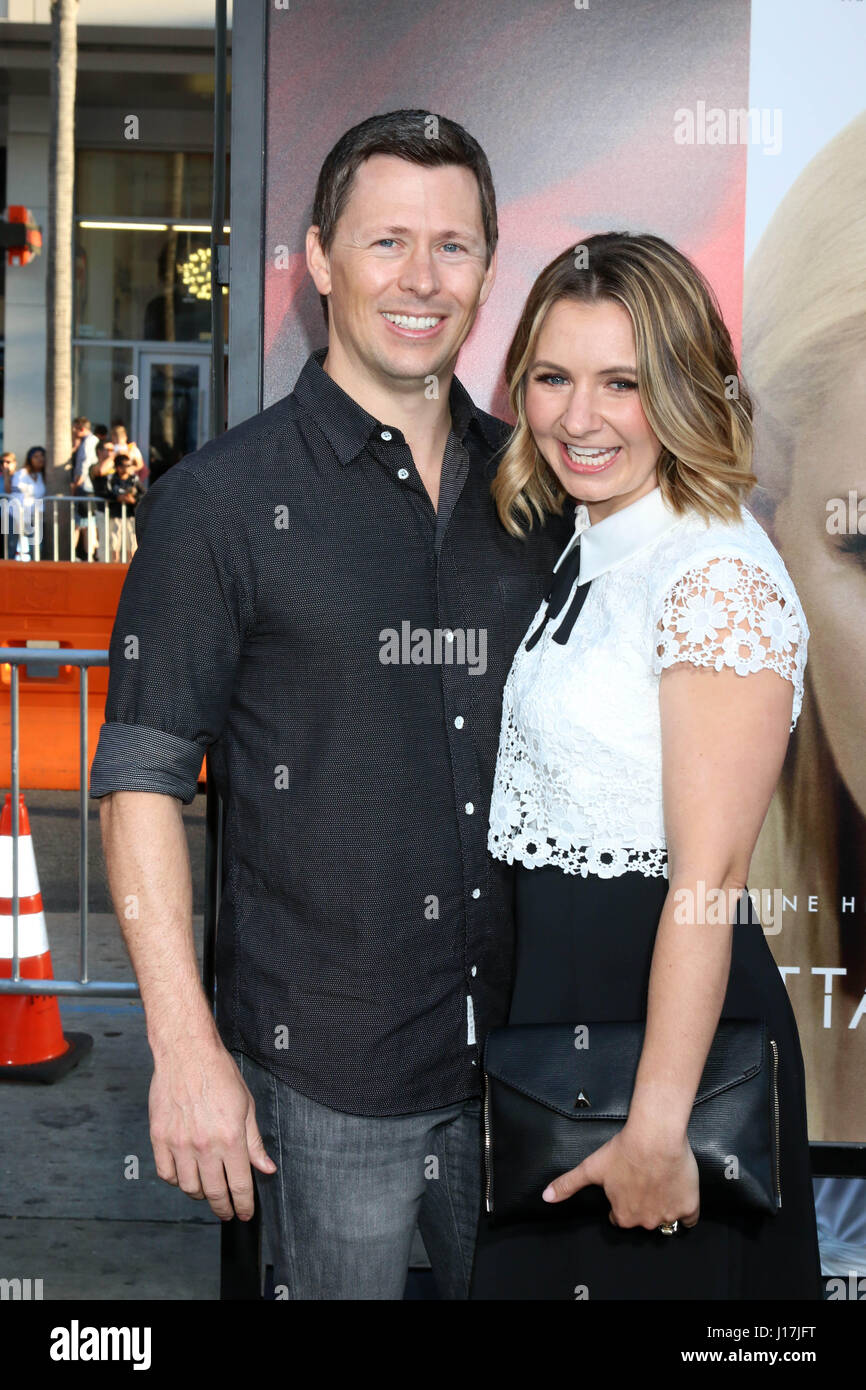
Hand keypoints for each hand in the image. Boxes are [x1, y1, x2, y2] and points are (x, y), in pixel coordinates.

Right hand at [149, 1038, 276, 1220]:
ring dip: (200, 1195)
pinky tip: (185, 1175)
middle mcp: (205, 1145)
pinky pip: (166, 1173)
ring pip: (188, 1187)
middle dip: (223, 1207)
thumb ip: (254, 1142)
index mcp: (231, 1138)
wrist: (187, 1053)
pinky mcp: (159, 1137)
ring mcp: (179, 1143)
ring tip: (207, 1191)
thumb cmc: (219, 1074)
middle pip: (214, 1192)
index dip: (244, 1205)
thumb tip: (265, 1168)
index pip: (239, 1185)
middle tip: (227, 1212)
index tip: (245, 1213)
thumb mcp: (247, 1106)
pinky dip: (176, 1180)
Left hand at [542, 1123, 699, 1229]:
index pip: (620, 1217)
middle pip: (642, 1218)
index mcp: (623, 1216)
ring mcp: (668, 1216)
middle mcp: (645, 1222)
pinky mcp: (689, 1207)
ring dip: (662, 1206)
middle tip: (642, 1181)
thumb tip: (545, 1197)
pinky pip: (688, 1218)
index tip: (625, 1185)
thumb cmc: (622, 1150)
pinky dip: (685, 1210)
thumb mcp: (590, 1168)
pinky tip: (679, 1192)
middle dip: (641, 1204)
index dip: (621, 1201)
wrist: (655, 1136)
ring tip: (659, 1182)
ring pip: (665, 1219)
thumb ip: (567, 1184)